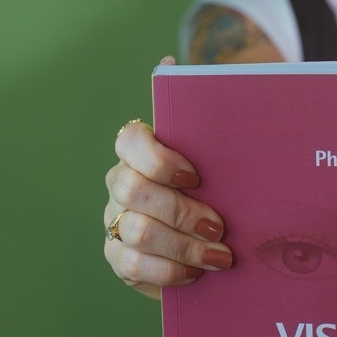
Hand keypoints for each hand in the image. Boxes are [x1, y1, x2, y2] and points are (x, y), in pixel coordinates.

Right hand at [104, 67, 232, 299]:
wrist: (212, 228)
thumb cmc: (214, 178)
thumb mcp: (217, 148)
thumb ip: (202, 110)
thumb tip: (170, 63)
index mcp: (140, 148)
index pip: (130, 140)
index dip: (159, 158)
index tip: (197, 175)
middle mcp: (121, 181)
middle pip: (133, 191)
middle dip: (181, 212)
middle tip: (220, 226)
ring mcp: (116, 219)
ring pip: (136, 232)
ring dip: (182, 247)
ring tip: (219, 255)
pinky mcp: (118, 256)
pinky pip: (132, 266)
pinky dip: (168, 272)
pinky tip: (196, 272)